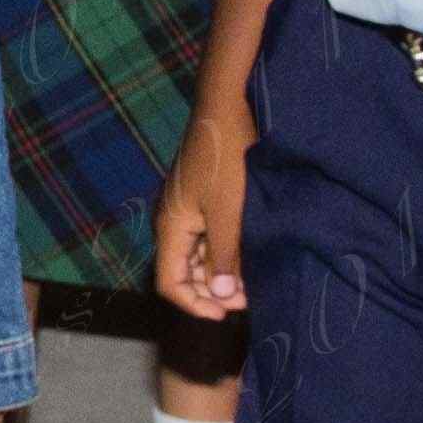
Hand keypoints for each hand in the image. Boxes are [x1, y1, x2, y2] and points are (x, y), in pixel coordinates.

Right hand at [154, 116, 250, 319]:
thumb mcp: (228, 212)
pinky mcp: (200, 199)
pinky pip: (206, 237)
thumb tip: (220, 296)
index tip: (227, 314)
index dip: (195, 304)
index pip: (170, 283)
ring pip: (198, 256)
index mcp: (171, 227)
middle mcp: (173, 221)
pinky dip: (224, 251)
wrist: (225, 108)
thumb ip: (223, 256)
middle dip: (213, 290)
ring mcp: (186, 209)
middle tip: (249, 297)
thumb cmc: (226, 158)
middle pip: (184, 273)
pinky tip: (248, 253)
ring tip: (252, 278)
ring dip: (221, 271)